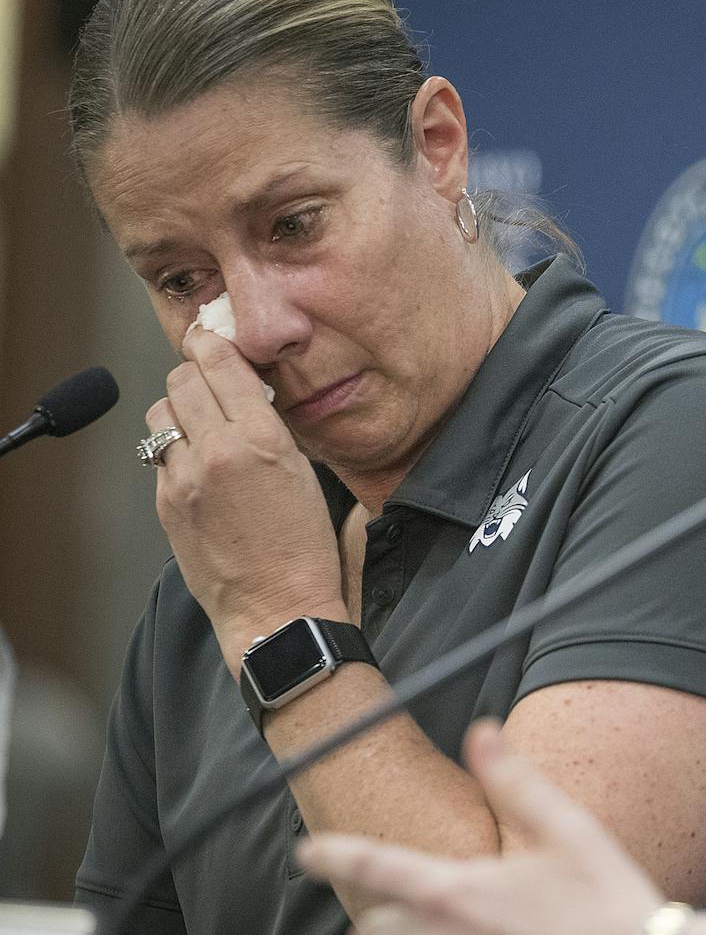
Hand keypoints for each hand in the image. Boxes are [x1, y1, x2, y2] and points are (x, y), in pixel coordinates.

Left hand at [147, 327, 343, 669]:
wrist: (276, 607)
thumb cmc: (304, 547)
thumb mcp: (304, 472)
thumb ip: (269, 426)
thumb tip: (246, 392)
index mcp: (261, 439)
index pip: (219, 364)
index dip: (212, 345)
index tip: (212, 339)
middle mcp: (217, 452)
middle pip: (182, 380)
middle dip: (195, 374)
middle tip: (210, 381)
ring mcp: (184, 479)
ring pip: (160, 412)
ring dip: (178, 410)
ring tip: (199, 425)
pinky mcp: (166, 503)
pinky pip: (159, 455)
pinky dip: (175, 450)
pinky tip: (198, 465)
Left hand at [300, 720, 665, 934]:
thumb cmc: (607, 904)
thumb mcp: (567, 830)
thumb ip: (515, 781)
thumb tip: (481, 731)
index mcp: (460, 891)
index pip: (376, 866)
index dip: (335, 855)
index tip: (308, 851)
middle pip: (378, 923)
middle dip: (378, 909)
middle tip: (391, 895)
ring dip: (400, 932)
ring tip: (416, 919)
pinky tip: (457, 932)